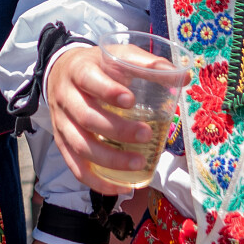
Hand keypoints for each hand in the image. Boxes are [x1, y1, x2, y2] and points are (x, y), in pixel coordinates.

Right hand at [46, 46, 179, 195]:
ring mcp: (61, 123)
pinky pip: (76, 167)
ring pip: (80, 145)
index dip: (107, 91)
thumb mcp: (117, 56)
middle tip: (146, 134)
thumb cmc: (97, 66)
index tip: (130, 100)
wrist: (60, 72)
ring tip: (138, 163)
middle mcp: (66, 98)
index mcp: (79, 71)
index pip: (88, 80)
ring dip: (110, 159)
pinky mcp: (62, 143)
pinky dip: (96, 182)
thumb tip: (183, 76)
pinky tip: (120, 187)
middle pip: (86, 117)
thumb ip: (146, 64)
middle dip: (117, 129)